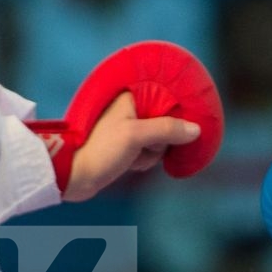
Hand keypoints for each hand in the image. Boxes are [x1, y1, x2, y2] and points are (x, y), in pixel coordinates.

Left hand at [67, 91, 200, 198]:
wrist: (76, 175)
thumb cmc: (101, 150)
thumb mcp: (136, 136)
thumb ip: (167, 129)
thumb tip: (196, 129)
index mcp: (131, 96)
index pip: (167, 100)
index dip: (174, 117)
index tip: (170, 131)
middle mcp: (131, 108)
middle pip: (167, 122)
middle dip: (161, 141)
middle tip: (146, 147)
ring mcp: (129, 127)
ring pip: (160, 140)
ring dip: (152, 153)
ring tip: (134, 158)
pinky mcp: (127, 145)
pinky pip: (150, 151)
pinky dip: (145, 160)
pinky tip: (131, 164)